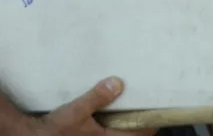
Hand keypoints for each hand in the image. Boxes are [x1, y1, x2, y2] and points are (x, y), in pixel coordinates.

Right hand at [33, 78, 157, 135]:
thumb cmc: (55, 129)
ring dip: (125, 123)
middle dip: (139, 122)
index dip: (151, 122)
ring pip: (119, 134)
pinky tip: (108, 112)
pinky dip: (112, 124)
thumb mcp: (76, 111)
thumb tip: (118, 83)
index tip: (158, 108)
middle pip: (132, 135)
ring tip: (128, 104)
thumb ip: (97, 97)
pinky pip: (107, 133)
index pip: (140, 133)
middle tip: (144, 103)